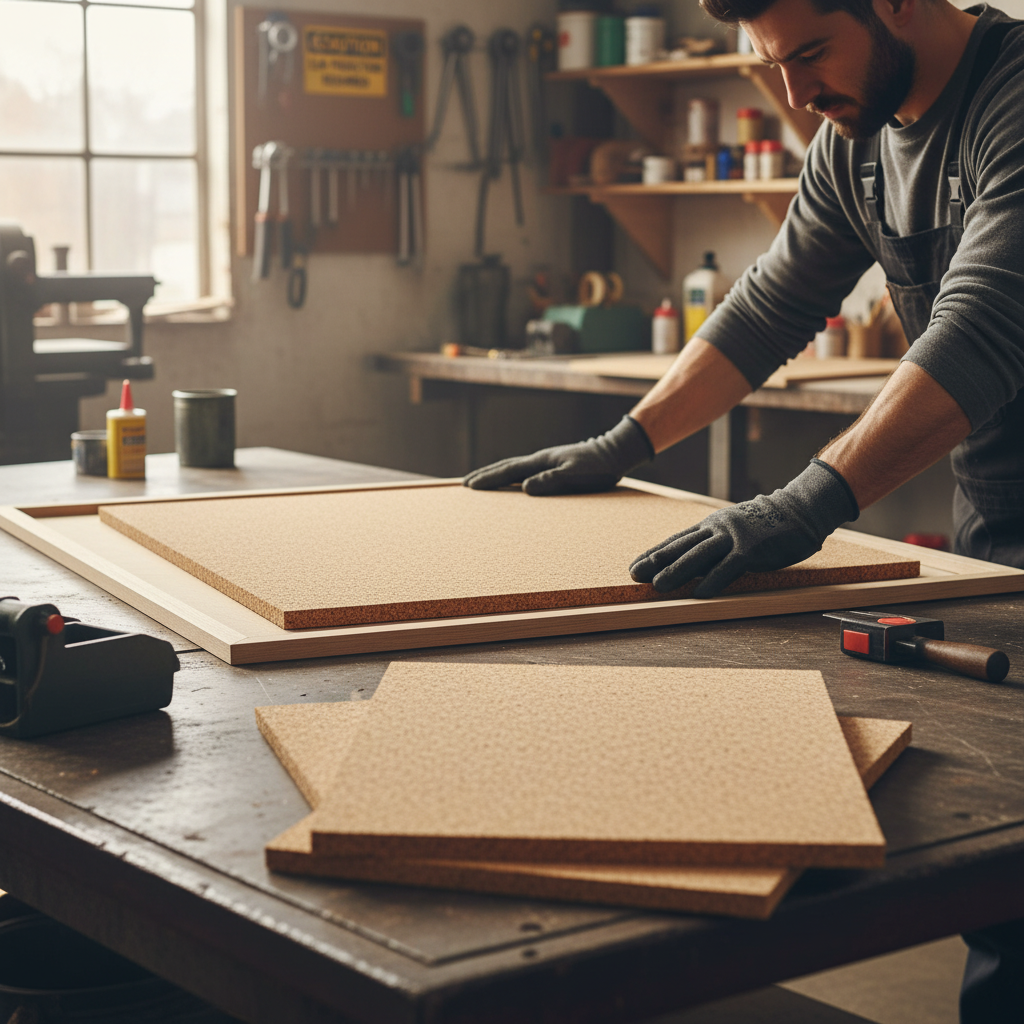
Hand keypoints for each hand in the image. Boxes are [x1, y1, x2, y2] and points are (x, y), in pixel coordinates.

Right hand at [463, 416, 653, 495]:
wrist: (615, 452)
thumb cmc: (598, 467)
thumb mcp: (575, 475)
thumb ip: (550, 481)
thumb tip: (523, 488)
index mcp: (541, 462)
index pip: (508, 471)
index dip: (488, 479)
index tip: (469, 485)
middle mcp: (540, 460)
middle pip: (506, 466)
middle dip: (485, 475)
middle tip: (466, 483)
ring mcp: (546, 461)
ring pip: (514, 468)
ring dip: (496, 474)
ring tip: (482, 481)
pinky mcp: (554, 465)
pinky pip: (525, 471)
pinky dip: (512, 476)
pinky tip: (513, 481)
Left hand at [629, 460, 858, 597]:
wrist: (799, 510)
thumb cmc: (767, 525)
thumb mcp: (734, 530)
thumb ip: (715, 543)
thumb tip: (694, 563)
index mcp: (711, 524)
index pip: (676, 540)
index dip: (654, 553)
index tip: (635, 565)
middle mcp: (717, 528)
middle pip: (681, 546)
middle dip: (656, 561)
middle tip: (635, 575)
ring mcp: (733, 537)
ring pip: (699, 556)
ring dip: (676, 571)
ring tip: (658, 585)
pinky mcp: (751, 549)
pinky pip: (728, 567)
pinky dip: (712, 581)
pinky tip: (699, 593)